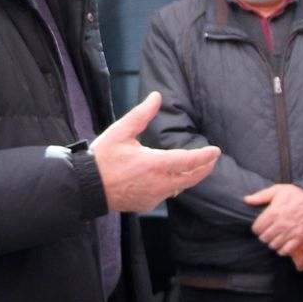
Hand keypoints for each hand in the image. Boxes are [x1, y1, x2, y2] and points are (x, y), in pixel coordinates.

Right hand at [89, 93, 220, 213]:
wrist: (86, 186)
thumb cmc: (103, 158)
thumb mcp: (121, 131)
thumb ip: (142, 114)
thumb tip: (156, 96)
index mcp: (154, 164)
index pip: (188, 161)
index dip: (205, 156)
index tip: (216, 151)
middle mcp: (158, 184)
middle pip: (191, 178)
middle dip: (204, 168)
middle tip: (211, 159)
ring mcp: (154, 197)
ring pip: (178, 187)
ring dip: (186, 177)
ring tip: (191, 166)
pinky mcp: (147, 205)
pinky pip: (164, 194)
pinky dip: (168, 185)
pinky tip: (163, 177)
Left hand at [246, 183, 302, 255]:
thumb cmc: (296, 193)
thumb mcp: (277, 190)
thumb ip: (260, 196)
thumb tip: (246, 200)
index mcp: (273, 212)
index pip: (257, 228)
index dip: (257, 228)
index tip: (261, 227)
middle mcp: (281, 223)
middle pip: (264, 238)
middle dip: (264, 236)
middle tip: (268, 233)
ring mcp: (291, 232)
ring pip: (273, 245)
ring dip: (273, 243)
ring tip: (275, 238)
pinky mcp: (300, 238)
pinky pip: (286, 251)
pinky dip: (282, 250)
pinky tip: (283, 245)